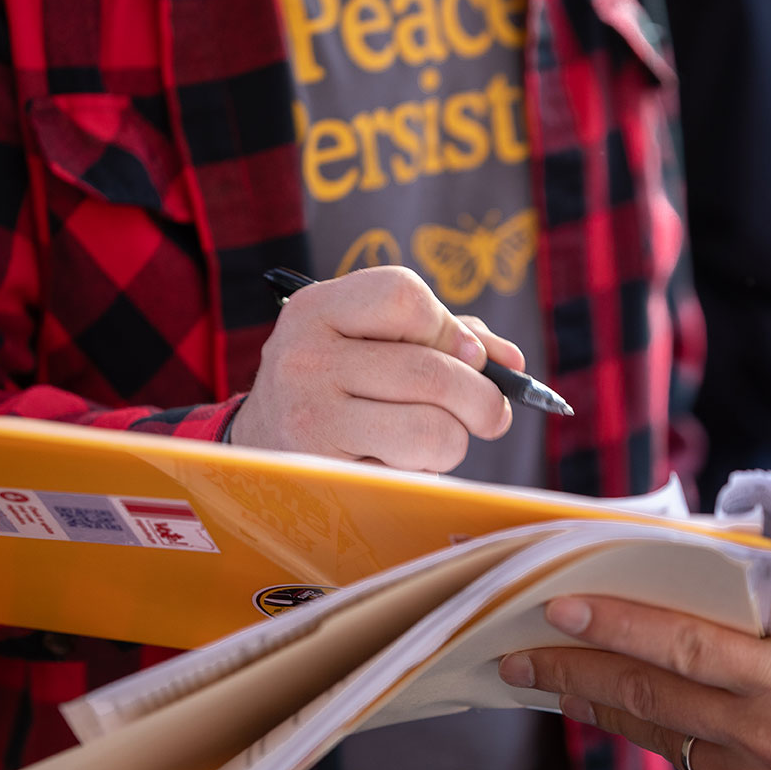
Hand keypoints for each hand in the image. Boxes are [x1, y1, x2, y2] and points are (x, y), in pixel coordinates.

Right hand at [231, 267, 517, 471]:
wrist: (260, 448)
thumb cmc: (335, 387)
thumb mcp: (370, 343)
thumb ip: (444, 338)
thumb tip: (511, 362)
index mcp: (317, 309)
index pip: (404, 295)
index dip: (451, 329)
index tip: (470, 357)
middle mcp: (305, 357)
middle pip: (430, 371)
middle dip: (482, 398)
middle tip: (489, 414)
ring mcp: (310, 419)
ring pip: (431, 429)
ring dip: (454, 440)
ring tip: (434, 440)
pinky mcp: (326, 473)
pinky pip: (413, 473)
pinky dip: (425, 472)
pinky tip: (400, 463)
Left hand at [498, 586, 770, 769]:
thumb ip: (762, 606)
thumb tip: (679, 584)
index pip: (687, 647)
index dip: (616, 626)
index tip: (557, 607)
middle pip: (651, 697)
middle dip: (574, 670)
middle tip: (515, 652)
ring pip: (657, 734)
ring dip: (595, 702)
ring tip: (543, 677)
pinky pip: (688, 762)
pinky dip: (649, 729)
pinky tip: (613, 704)